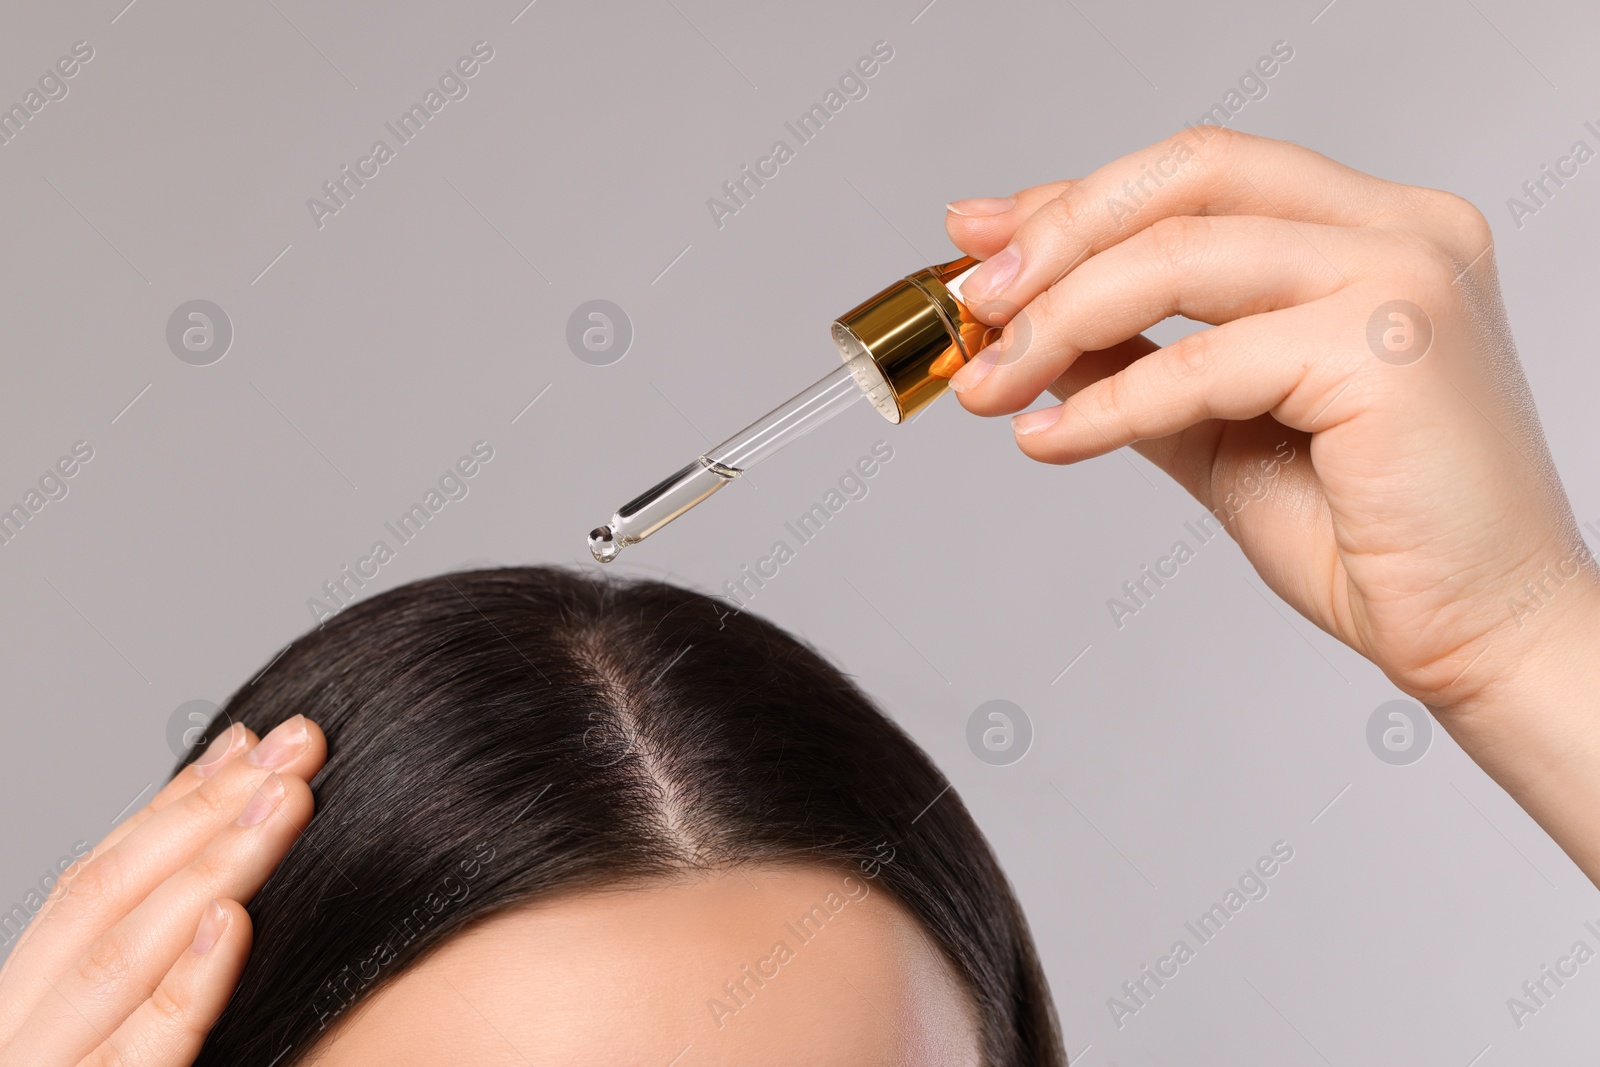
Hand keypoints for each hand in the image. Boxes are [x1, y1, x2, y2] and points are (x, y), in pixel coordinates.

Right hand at [0, 716, 325, 1065]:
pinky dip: (185, 981)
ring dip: (214, 866)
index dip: (175, 806)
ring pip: (121, 956)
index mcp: (26, 1007)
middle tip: (299, 747)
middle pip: (108, 897)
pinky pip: (135, 1051)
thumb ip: (152, 966)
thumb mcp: (113, 1035)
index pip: (95, 882)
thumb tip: (229, 868)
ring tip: (287, 800)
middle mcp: (20, 1033)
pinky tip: (232, 920)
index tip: (252, 744)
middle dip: (209, 810)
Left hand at [943, 127, 1598, 719]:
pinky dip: (1107, 403)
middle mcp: (1401, 228)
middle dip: (1058, 236)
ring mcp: (1403, 273)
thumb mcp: (1219, 425)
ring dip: (1057, 322)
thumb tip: (1028, 330)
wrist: (1479, 630)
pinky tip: (1047, 440)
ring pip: (1178, 257)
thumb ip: (1137, 362)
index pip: (1198, 175)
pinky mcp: (1387, 346)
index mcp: (1371, 228)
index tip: (980, 239)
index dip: (1075, 200)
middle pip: (1187, 177)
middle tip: (974, 303)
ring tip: (990, 386)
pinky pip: (1201, 362)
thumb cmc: (1367, 534)